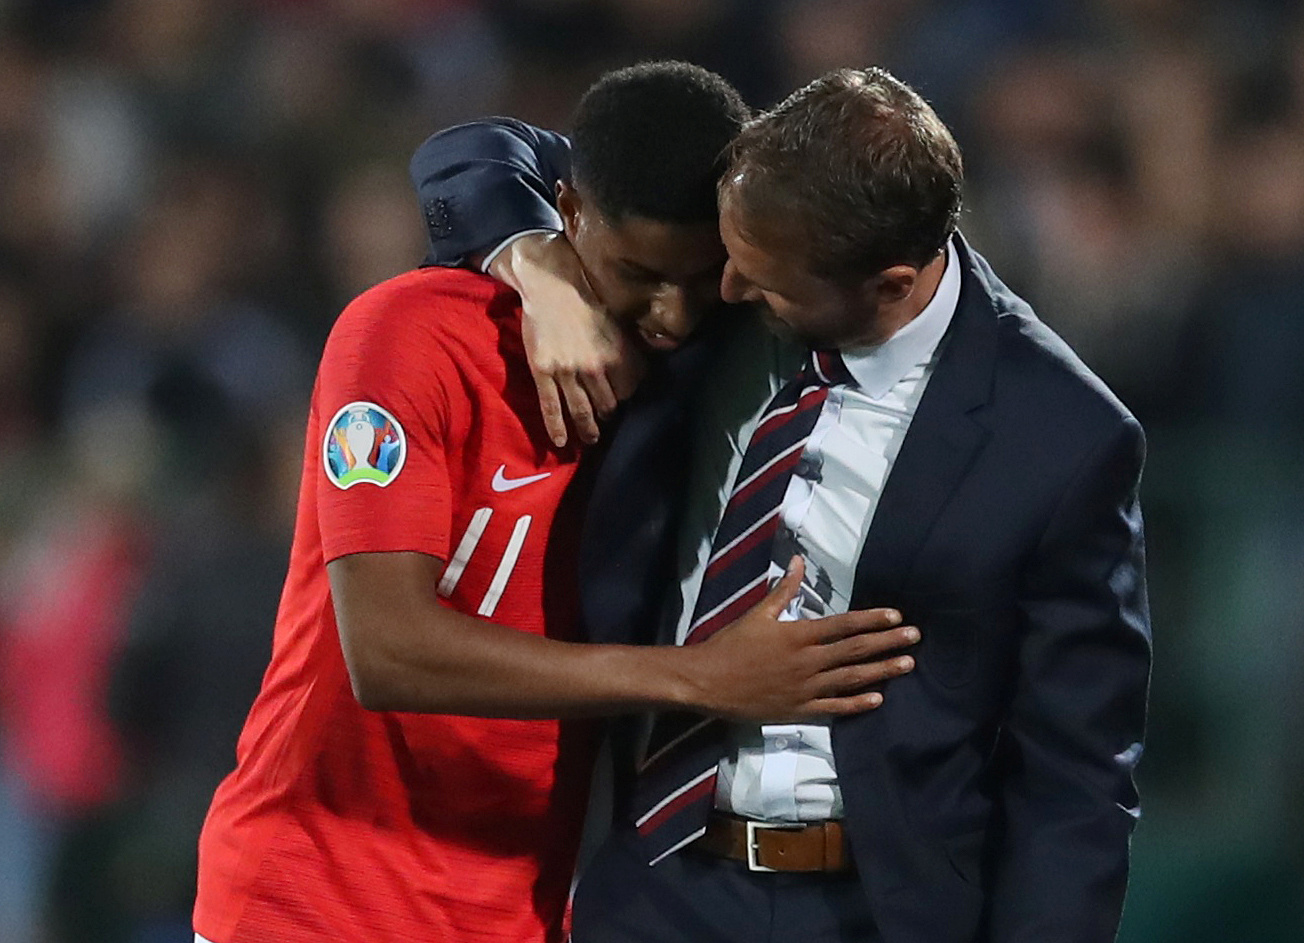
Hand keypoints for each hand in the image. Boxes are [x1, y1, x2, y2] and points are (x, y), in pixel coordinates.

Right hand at [489, 231, 645, 446]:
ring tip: (590, 440)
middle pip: (607, 405)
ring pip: (582, 410)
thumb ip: (628, 350)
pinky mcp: (544, 373)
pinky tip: (561, 442)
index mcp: (616, 354)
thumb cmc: (586, 301)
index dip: (625, 399)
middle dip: (607, 415)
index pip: (629, 391)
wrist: (551, 287)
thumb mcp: (617, 324)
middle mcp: (596, 367)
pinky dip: (557, 427)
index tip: (621, 402)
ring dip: (588, 429)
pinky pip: (551, 407)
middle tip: (604, 421)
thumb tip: (642, 372)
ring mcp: (569, 372)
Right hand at [682, 558, 918, 721]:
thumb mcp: (757, 614)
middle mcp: (808, 662)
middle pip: (855, 650)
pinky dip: (857, 704)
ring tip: (907, 664)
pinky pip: (835, 708)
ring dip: (881, 671)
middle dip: (887, 642)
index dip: (872, 619)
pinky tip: (878, 699)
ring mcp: (806, 689)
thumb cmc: (730, 645)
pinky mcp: (799, 710)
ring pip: (851, 679)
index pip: (843, 625)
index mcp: (798, 635)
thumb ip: (783, 589)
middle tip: (915, 637)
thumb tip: (799, 561)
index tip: (896, 615)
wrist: (707, 682)